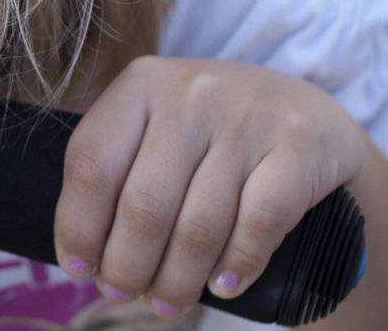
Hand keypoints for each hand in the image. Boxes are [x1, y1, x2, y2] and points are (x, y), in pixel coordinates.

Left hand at [52, 56, 364, 319]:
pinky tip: (223, 286)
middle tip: (122, 293)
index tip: (77, 267)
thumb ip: (119, 172)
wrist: (310, 113)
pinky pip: (258, 224)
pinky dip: (236, 265)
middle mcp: (191, 94)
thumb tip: (81, 255)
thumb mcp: (158, 128)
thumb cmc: (213, 133)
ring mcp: (248, 118)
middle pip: (143, 204)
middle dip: (126, 265)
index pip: (92, 162)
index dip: (78, 225)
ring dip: (177, 279)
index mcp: (142, 84)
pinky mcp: (300, 147)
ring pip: (199, 225)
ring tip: (167, 302)